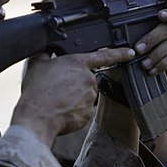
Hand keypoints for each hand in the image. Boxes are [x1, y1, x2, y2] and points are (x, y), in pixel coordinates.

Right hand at [13, 48, 133, 145]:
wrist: (37, 117)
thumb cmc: (36, 91)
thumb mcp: (37, 64)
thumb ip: (46, 54)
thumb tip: (46, 50)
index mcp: (77, 63)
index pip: (104, 55)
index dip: (119, 53)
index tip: (130, 52)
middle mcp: (88, 78)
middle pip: (87, 79)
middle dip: (76, 84)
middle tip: (58, 89)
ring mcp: (90, 97)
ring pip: (86, 95)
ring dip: (75, 98)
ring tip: (58, 101)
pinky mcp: (88, 113)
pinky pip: (84, 110)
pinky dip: (75, 111)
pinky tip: (62, 110)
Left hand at [135, 8, 166, 76]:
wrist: (151, 72)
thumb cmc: (141, 53)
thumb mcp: (134, 44)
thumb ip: (130, 39)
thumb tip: (118, 41)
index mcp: (160, 24)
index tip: (160, 15)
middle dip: (152, 38)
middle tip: (139, 49)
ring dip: (156, 54)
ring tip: (144, 64)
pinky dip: (162, 64)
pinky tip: (152, 70)